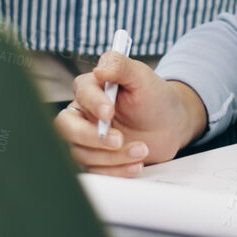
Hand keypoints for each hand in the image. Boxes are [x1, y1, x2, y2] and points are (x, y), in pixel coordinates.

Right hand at [54, 52, 207, 176]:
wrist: (170, 124)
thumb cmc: (154, 97)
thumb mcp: (143, 76)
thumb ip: (121, 66)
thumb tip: (100, 68)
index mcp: (92, 89)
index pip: (81, 93)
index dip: (93, 103)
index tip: (110, 112)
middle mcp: (84, 114)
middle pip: (66, 127)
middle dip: (91, 137)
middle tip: (119, 139)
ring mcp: (88, 139)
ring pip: (81, 153)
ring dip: (112, 156)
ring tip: (141, 150)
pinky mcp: (96, 159)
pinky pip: (94, 171)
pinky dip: (115, 171)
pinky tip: (136, 164)